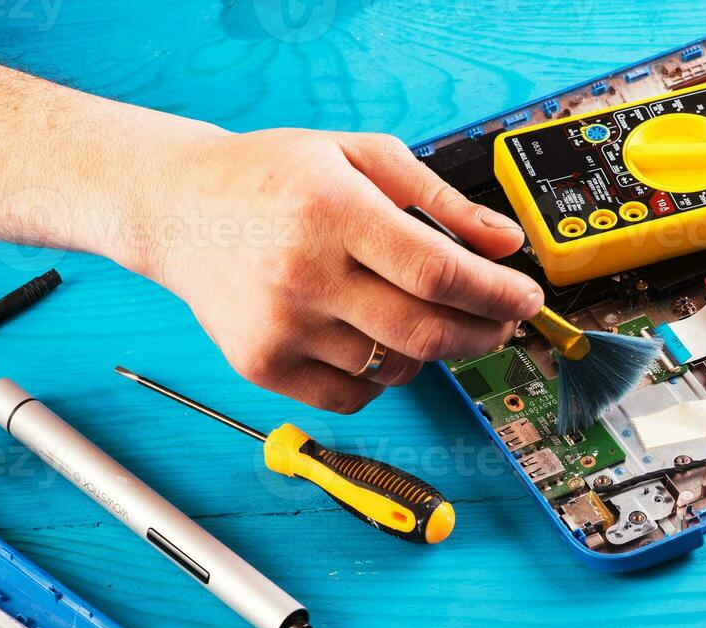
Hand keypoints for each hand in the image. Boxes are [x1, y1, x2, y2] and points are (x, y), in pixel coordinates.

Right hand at [141, 129, 542, 411]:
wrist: (178, 208)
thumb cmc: (276, 178)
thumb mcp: (361, 157)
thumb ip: (441, 201)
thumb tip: (505, 242)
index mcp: (332, 210)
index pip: (438, 271)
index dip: (497, 293)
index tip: (527, 297)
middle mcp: (303, 273)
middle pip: (426, 331)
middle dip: (483, 332)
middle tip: (501, 321)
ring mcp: (280, 326)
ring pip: (396, 366)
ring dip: (429, 348)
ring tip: (418, 312)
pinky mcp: (262, 365)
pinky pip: (356, 393)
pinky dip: (384, 374)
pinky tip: (374, 337)